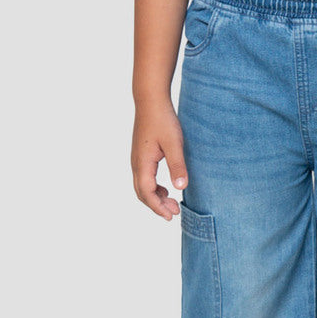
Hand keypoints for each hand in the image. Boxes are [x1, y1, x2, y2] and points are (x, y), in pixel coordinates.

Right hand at [131, 99, 188, 218]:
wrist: (150, 101)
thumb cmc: (162, 120)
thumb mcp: (174, 143)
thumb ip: (177, 166)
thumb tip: (180, 188)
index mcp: (142, 163)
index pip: (146, 193)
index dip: (157, 207)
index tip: (170, 216)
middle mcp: (136, 163)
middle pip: (142, 193)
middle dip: (157, 206)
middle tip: (174, 213)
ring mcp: (137, 159)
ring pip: (142, 186)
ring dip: (156, 197)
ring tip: (172, 203)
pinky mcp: (141, 155)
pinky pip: (144, 178)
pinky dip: (154, 188)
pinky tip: (167, 188)